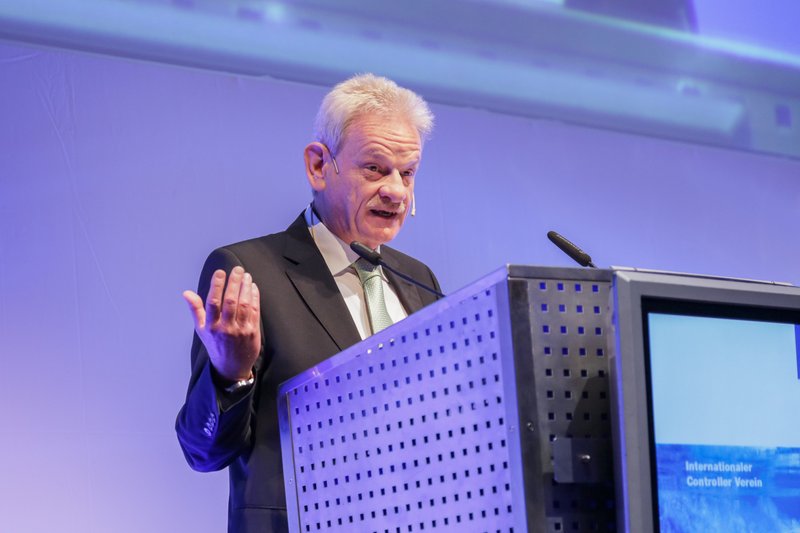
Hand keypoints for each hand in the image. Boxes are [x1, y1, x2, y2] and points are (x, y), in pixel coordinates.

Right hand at [182, 266, 260, 382]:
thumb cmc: (215, 345)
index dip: (216, 286)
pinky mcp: (253, 332)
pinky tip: (252, 287)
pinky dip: (254, 297)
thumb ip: (195, 309)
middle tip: (237, 269)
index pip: (213, 302)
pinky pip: (254, 311)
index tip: (220, 272)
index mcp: (210, 326)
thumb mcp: (201, 329)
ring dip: (245, 288)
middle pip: (230, 301)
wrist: (231, 367)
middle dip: (234, 283)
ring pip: (244, 305)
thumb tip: (186, 293)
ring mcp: (240, 330)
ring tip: (246, 276)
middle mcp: (225, 328)